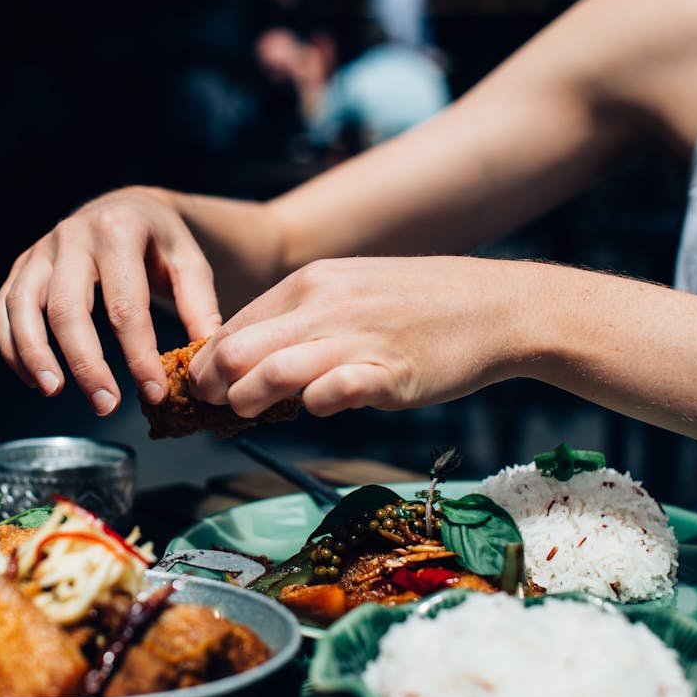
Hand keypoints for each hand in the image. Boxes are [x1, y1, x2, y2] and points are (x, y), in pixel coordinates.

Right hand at [0, 186, 221, 414]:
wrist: (127, 208)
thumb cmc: (160, 242)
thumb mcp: (189, 262)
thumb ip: (199, 305)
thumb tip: (204, 354)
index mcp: (118, 231)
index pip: (125, 305)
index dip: (138, 354)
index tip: (154, 392)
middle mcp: (71, 236)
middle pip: (67, 308)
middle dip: (85, 363)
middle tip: (105, 405)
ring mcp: (40, 251)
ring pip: (22, 307)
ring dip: (35, 356)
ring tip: (55, 392)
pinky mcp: (20, 267)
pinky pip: (3, 310)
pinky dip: (13, 348)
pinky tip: (36, 380)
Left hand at [188, 257, 534, 417]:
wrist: (497, 306)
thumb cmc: (421, 304)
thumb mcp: (350, 290)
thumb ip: (303, 319)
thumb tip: (254, 360)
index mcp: (310, 283)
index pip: (233, 325)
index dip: (206, 362)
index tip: (199, 387)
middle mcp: (327, 306)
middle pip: (238, 349)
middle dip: (212, 384)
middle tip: (210, 406)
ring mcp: (358, 339)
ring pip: (274, 372)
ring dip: (248, 400)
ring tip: (246, 413)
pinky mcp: (391, 374)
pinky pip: (335, 393)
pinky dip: (316, 405)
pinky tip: (317, 408)